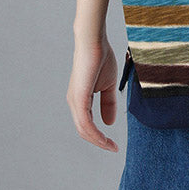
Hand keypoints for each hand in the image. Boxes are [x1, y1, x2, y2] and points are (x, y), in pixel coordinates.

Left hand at [66, 37, 118, 151]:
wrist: (94, 41)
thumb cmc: (100, 58)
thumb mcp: (108, 85)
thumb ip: (108, 103)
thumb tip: (109, 123)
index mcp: (81, 99)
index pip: (87, 124)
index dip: (100, 136)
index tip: (114, 143)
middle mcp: (74, 102)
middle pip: (84, 131)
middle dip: (99, 142)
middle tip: (113, 148)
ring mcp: (75, 101)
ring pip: (84, 130)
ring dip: (98, 141)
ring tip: (111, 146)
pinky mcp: (79, 98)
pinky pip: (85, 122)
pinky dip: (95, 134)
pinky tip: (105, 138)